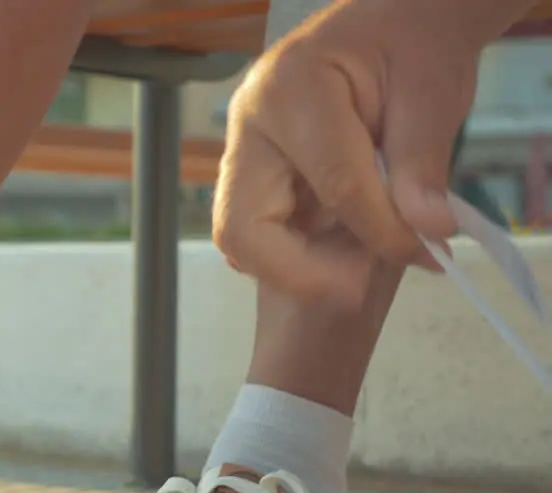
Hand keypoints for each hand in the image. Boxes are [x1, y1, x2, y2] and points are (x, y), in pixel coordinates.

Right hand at [214, 0, 510, 305]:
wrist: (390, 23)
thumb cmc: (409, 44)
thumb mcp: (431, 95)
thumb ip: (422, 167)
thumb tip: (426, 233)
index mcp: (291, 91)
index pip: (333, 184)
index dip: (381, 231)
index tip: (426, 254)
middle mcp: (248, 123)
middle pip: (244, 226)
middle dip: (300, 271)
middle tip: (357, 288)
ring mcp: (241, 149)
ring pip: (239, 235)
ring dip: (291, 266)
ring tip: (354, 267)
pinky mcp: (249, 171)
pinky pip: (255, 229)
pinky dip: (291, 252)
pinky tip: (337, 246)